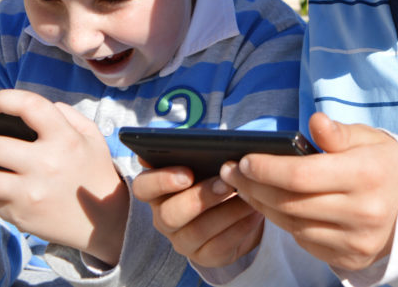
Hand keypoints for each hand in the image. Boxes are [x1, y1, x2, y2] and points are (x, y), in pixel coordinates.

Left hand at [0, 90, 127, 264]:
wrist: (103, 222)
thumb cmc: (95, 173)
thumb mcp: (92, 138)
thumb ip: (68, 116)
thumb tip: (33, 108)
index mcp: (65, 138)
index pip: (28, 105)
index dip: (3, 99)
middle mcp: (45, 163)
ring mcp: (30, 191)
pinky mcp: (19, 214)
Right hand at [132, 165, 263, 267]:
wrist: (237, 209)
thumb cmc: (217, 177)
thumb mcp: (207, 163)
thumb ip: (199, 152)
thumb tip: (203, 140)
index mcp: (158, 191)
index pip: (143, 187)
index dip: (161, 181)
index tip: (187, 173)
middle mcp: (164, 218)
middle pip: (169, 214)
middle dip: (200, 197)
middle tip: (226, 183)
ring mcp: (182, 241)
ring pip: (196, 232)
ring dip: (225, 212)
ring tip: (248, 195)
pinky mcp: (204, 257)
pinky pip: (218, 248)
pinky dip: (239, 229)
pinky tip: (254, 214)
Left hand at [220, 112, 397, 271]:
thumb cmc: (383, 165)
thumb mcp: (368, 139)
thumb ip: (338, 133)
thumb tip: (314, 122)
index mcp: (366, 175)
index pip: (302, 175)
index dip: (267, 168)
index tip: (244, 160)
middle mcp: (362, 211)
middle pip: (291, 202)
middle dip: (254, 186)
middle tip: (232, 172)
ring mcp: (355, 239)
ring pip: (292, 225)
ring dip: (263, 206)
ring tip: (246, 187)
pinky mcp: (349, 257)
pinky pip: (304, 241)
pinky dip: (285, 223)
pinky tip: (274, 206)